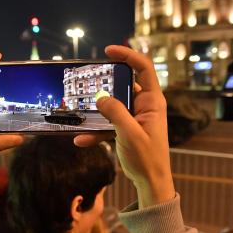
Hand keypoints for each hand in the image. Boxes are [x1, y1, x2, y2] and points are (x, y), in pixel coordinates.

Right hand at [74, 45, 173, 207]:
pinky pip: (109, 122)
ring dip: (98, 109)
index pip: (143, 68)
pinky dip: (96, 129)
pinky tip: (81, 139)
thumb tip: (101, 97)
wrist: (150, 182)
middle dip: (106, 83)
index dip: (128, 55)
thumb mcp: (130, 134)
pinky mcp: (126, 127)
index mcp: (152, 102)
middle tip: (88, 81)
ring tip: (80, 109)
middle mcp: (144, 105)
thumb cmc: (147, 159)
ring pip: (114, 104)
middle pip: (125, 84)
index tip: (108, 51)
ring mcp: (134, 116)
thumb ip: (116, 114)